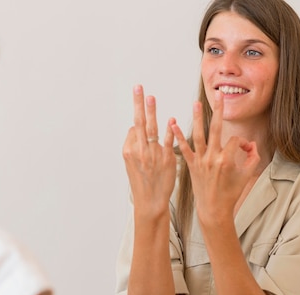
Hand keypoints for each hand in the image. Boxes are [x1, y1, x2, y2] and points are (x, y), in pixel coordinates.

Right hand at [122, 85, 176, 216]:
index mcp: (128, 151)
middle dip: (137, 103)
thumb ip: (134, 146)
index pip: (134, 129)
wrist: (150, 202)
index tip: (142, 119)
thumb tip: (136, 130)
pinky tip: (171, 119)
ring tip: (151, 96)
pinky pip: (167, 142)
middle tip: (138, 87)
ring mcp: (152, 155)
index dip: (139, 124)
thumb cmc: (142, 183)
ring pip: (151, 129)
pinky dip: (170, 130)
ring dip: (151, 111)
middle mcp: (139, 151)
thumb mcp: (131, 164)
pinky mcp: (166, 160)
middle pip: (138, 123)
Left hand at [171, 91, 260, 221]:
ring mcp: (200, 161)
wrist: (213, 210)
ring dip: (197, 118)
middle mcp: (213, 159)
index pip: (235, 141)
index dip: (241, 143)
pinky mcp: (191, 165)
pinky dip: (178, 137)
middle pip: (216, 130)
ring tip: (196, 103)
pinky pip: (183, 149)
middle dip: (219, 111)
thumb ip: (253, 158)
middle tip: (219, 95)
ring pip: (199, 135)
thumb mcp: (247, 176)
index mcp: (227, 161)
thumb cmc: (231, 194)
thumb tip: (251, 144)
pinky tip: (172, 124)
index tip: (243, 150)